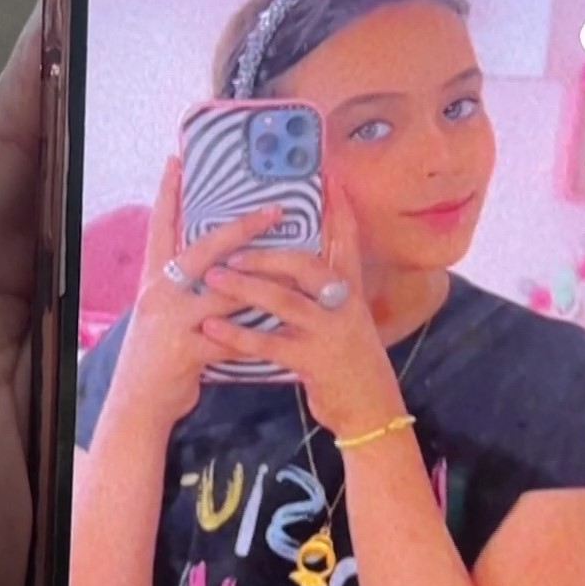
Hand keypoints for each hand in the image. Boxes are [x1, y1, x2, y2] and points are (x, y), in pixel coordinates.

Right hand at [103, 156, 284, 429]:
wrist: (138, 404)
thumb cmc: (159, 356)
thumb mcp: (164, 313)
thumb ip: (186, 287)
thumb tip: (218, 262)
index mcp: (154, 280)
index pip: (161, 227)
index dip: (169, 194)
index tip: (177, 161)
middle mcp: (160, 294)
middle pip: (203, 250)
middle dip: (240, 229)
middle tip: (275, 208)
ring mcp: (172, 322)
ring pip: (224, 293)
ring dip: (262, 280)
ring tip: (295, 266)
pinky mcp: (187, 351)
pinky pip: (233, 338)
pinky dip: (259, 335)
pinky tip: (284, 329)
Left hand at [198, 182, 403, 438]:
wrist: (371, 408)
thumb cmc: (350, 360)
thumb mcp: (347, 319)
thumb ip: (325, 293)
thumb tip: (292, 266)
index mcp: (350, 291)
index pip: (346, 240)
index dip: (338, 209)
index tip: (328, 177)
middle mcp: (342, 305)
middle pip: (304, 265)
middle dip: (267, 252)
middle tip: (232, 246)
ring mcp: (328, 332)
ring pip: (282, 300)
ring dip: (244, 286)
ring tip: (213, 277)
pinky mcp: (312, 360)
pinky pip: (269, 343)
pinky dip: (238, 335)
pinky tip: (213, 327)